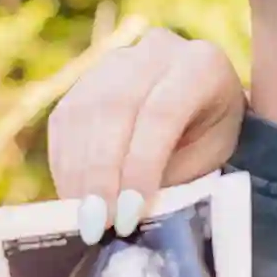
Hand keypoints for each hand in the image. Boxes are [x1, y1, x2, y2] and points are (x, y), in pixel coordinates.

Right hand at [49, 28, 245, 240]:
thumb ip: (175, 176)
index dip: (140, 166)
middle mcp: (154, 52)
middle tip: (96, 224)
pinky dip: (64, 163)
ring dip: (78, 173)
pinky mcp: (85, 79)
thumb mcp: (212, 155)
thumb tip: (128, 213)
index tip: (128, 215)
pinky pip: (64, 120)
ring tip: (82, 218)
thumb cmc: (212, 134)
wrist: (204, 99)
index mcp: (199, 64)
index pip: (161, 113)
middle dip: (102, 174)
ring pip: (83, 114)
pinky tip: (72, 197)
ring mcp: (115, 60)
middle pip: (115, 110)